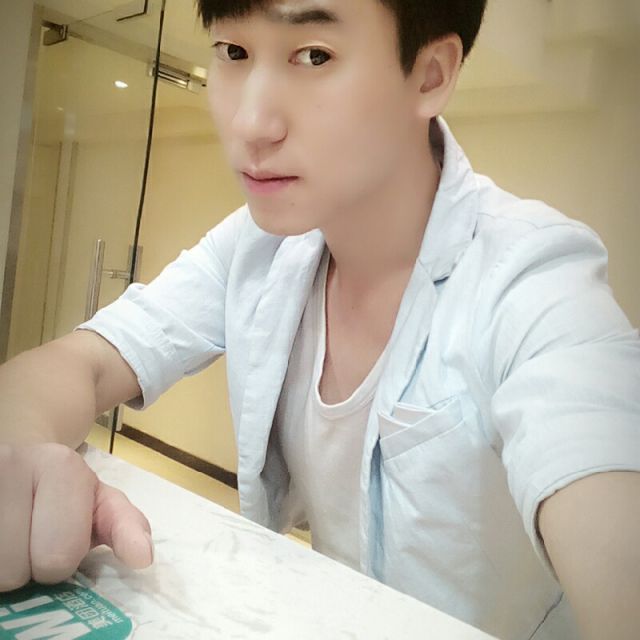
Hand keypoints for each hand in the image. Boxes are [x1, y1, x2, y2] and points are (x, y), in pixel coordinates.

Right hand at [0, 443, 152, 591]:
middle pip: (17, 570)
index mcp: (60, 465)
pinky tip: (2, 538)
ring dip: (4, 565)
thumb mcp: (101, 501)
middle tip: (33, 538)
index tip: (59, 533)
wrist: (19, 456)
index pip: (58, 558)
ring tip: (14, 537)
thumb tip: (143, 557)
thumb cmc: (63, 488)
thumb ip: (126, 526)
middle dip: (29, 564)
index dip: (63, 558)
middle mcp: (10, 464)